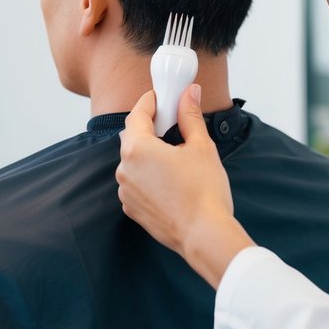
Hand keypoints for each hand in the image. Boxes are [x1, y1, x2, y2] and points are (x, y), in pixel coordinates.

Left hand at [117, 86, 255, 288]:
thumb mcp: (201, 146)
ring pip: (133, 161)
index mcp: (138, 149)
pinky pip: (136, 182)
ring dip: (149, 153)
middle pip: (132, 137)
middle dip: (150, 127)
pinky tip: (171, 180)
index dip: (150, 102)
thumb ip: (190, 116)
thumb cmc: (204, 192)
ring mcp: (125, 191)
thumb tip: (190, 93)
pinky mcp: (132, 208)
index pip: (137, 114)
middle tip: (172, 122)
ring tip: (175, 156)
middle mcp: (124, 169)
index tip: (162, 96)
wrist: (204, 235)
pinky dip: (148, 176)